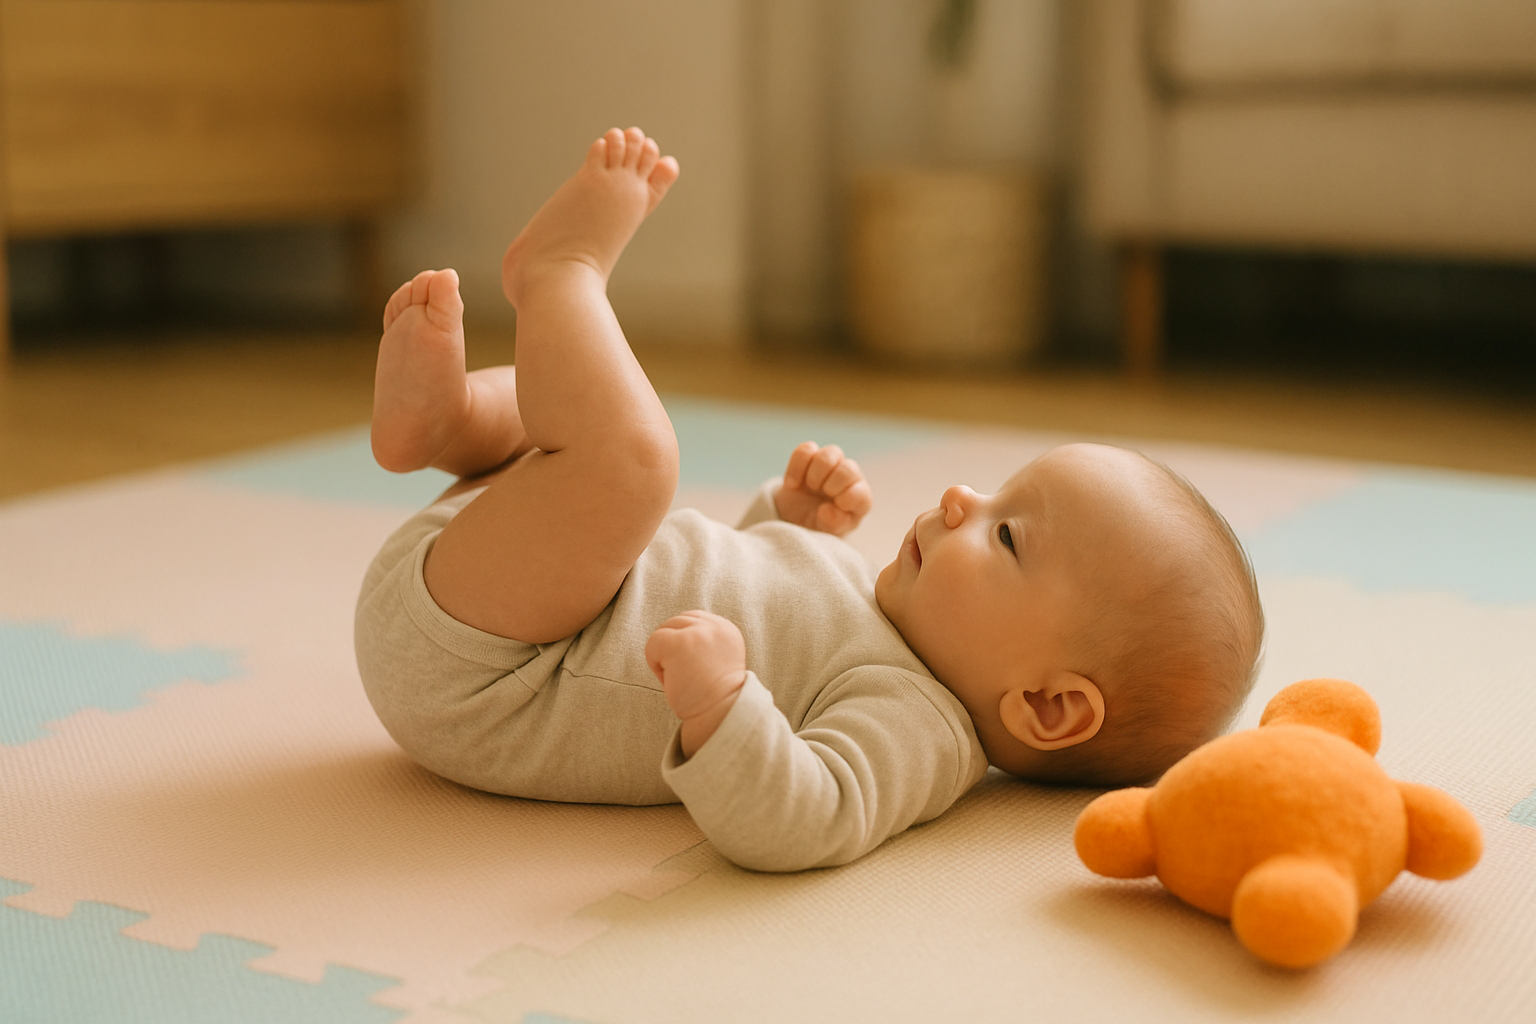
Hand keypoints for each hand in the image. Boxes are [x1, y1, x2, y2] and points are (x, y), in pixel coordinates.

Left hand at [645, 610, 747, 756]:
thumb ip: (702, 644)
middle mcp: (715, 627)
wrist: (719, 716)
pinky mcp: (679, 643)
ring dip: (664, 657)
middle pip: (676, 622)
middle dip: (673, 648)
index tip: (691, 668)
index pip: (693, 619)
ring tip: (680, 679)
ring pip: (663, 631)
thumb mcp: (716, 661)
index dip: (683, 643)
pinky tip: (671, 681)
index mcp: (726, 630)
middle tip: (685, 676)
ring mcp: (697, 633)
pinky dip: (655, 665)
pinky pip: (653, 644)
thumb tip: (673, 638)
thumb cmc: (713, 699)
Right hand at [774, 441, 872, 535]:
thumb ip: (832, 524)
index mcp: (859, 498)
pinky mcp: (810, 457)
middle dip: (831, 485)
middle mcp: (850, 477)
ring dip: (817, 472)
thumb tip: (827, 511)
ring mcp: (831, 464)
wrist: (794, 516)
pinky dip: (796, 467)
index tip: (829, 509)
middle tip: (821, 495)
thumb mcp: (826, 532)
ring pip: (831, 453)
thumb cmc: (818, 525)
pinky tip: (793, 484)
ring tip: (811, 486)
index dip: (845, 499)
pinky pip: (806, 450)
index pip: (861, 492)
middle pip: (848, 468)